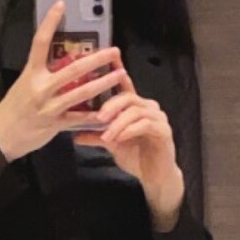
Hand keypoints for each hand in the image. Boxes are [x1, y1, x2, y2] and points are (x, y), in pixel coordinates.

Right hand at [0, 3, 124, 162]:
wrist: (2, 136)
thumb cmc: (15, 107)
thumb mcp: (24, 83)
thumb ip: (43, 72)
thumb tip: (64, 58)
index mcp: (31, 73)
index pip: (40, 42)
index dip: (50, 22)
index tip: (61, 5)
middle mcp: (41, 87)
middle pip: (73, 69)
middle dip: (96, 59)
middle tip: (114, 51)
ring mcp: (49, 107)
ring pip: (81, 92)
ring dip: (103, 83)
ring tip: (119, 75)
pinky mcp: (55, 124)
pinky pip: (79, 118)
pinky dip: (95, 115)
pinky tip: (110, 110)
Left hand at [75, 73, 184, 230]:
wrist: (155, 178)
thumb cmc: (136, 158)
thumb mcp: (113, 145)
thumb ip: (97, 136)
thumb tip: (75, 135)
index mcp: (136, 107)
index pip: (125, 86)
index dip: (117, 71)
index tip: (107, 61)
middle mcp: (148, 107)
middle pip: (128, 97)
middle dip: (111, 106)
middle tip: (98, 119)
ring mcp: (158, 117)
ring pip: (135, 111)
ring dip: (118, 123)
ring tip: (107, 136)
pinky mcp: (164, 130)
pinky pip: (145, 124)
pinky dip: (130, 130)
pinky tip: (121, 137)